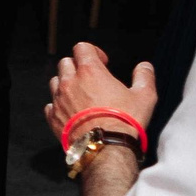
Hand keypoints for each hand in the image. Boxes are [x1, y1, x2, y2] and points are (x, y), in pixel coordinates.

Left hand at [42, 41, 156, 145]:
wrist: (105, 148)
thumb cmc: (124, 121)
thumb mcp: (145, 96)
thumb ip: (144, 76)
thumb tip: (145, 66)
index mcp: (90, 72)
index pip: (82, 48)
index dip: (93, 52)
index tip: (103, 63)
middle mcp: (70, 82)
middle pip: (65, 63)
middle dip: (77, 66)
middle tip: (91, 78)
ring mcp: (58, 100)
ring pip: (55, 82)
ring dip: (66, 84)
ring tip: (80, 95)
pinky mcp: (53, 117)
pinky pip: (50, 104)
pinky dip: (58, 105)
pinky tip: (71, 112)